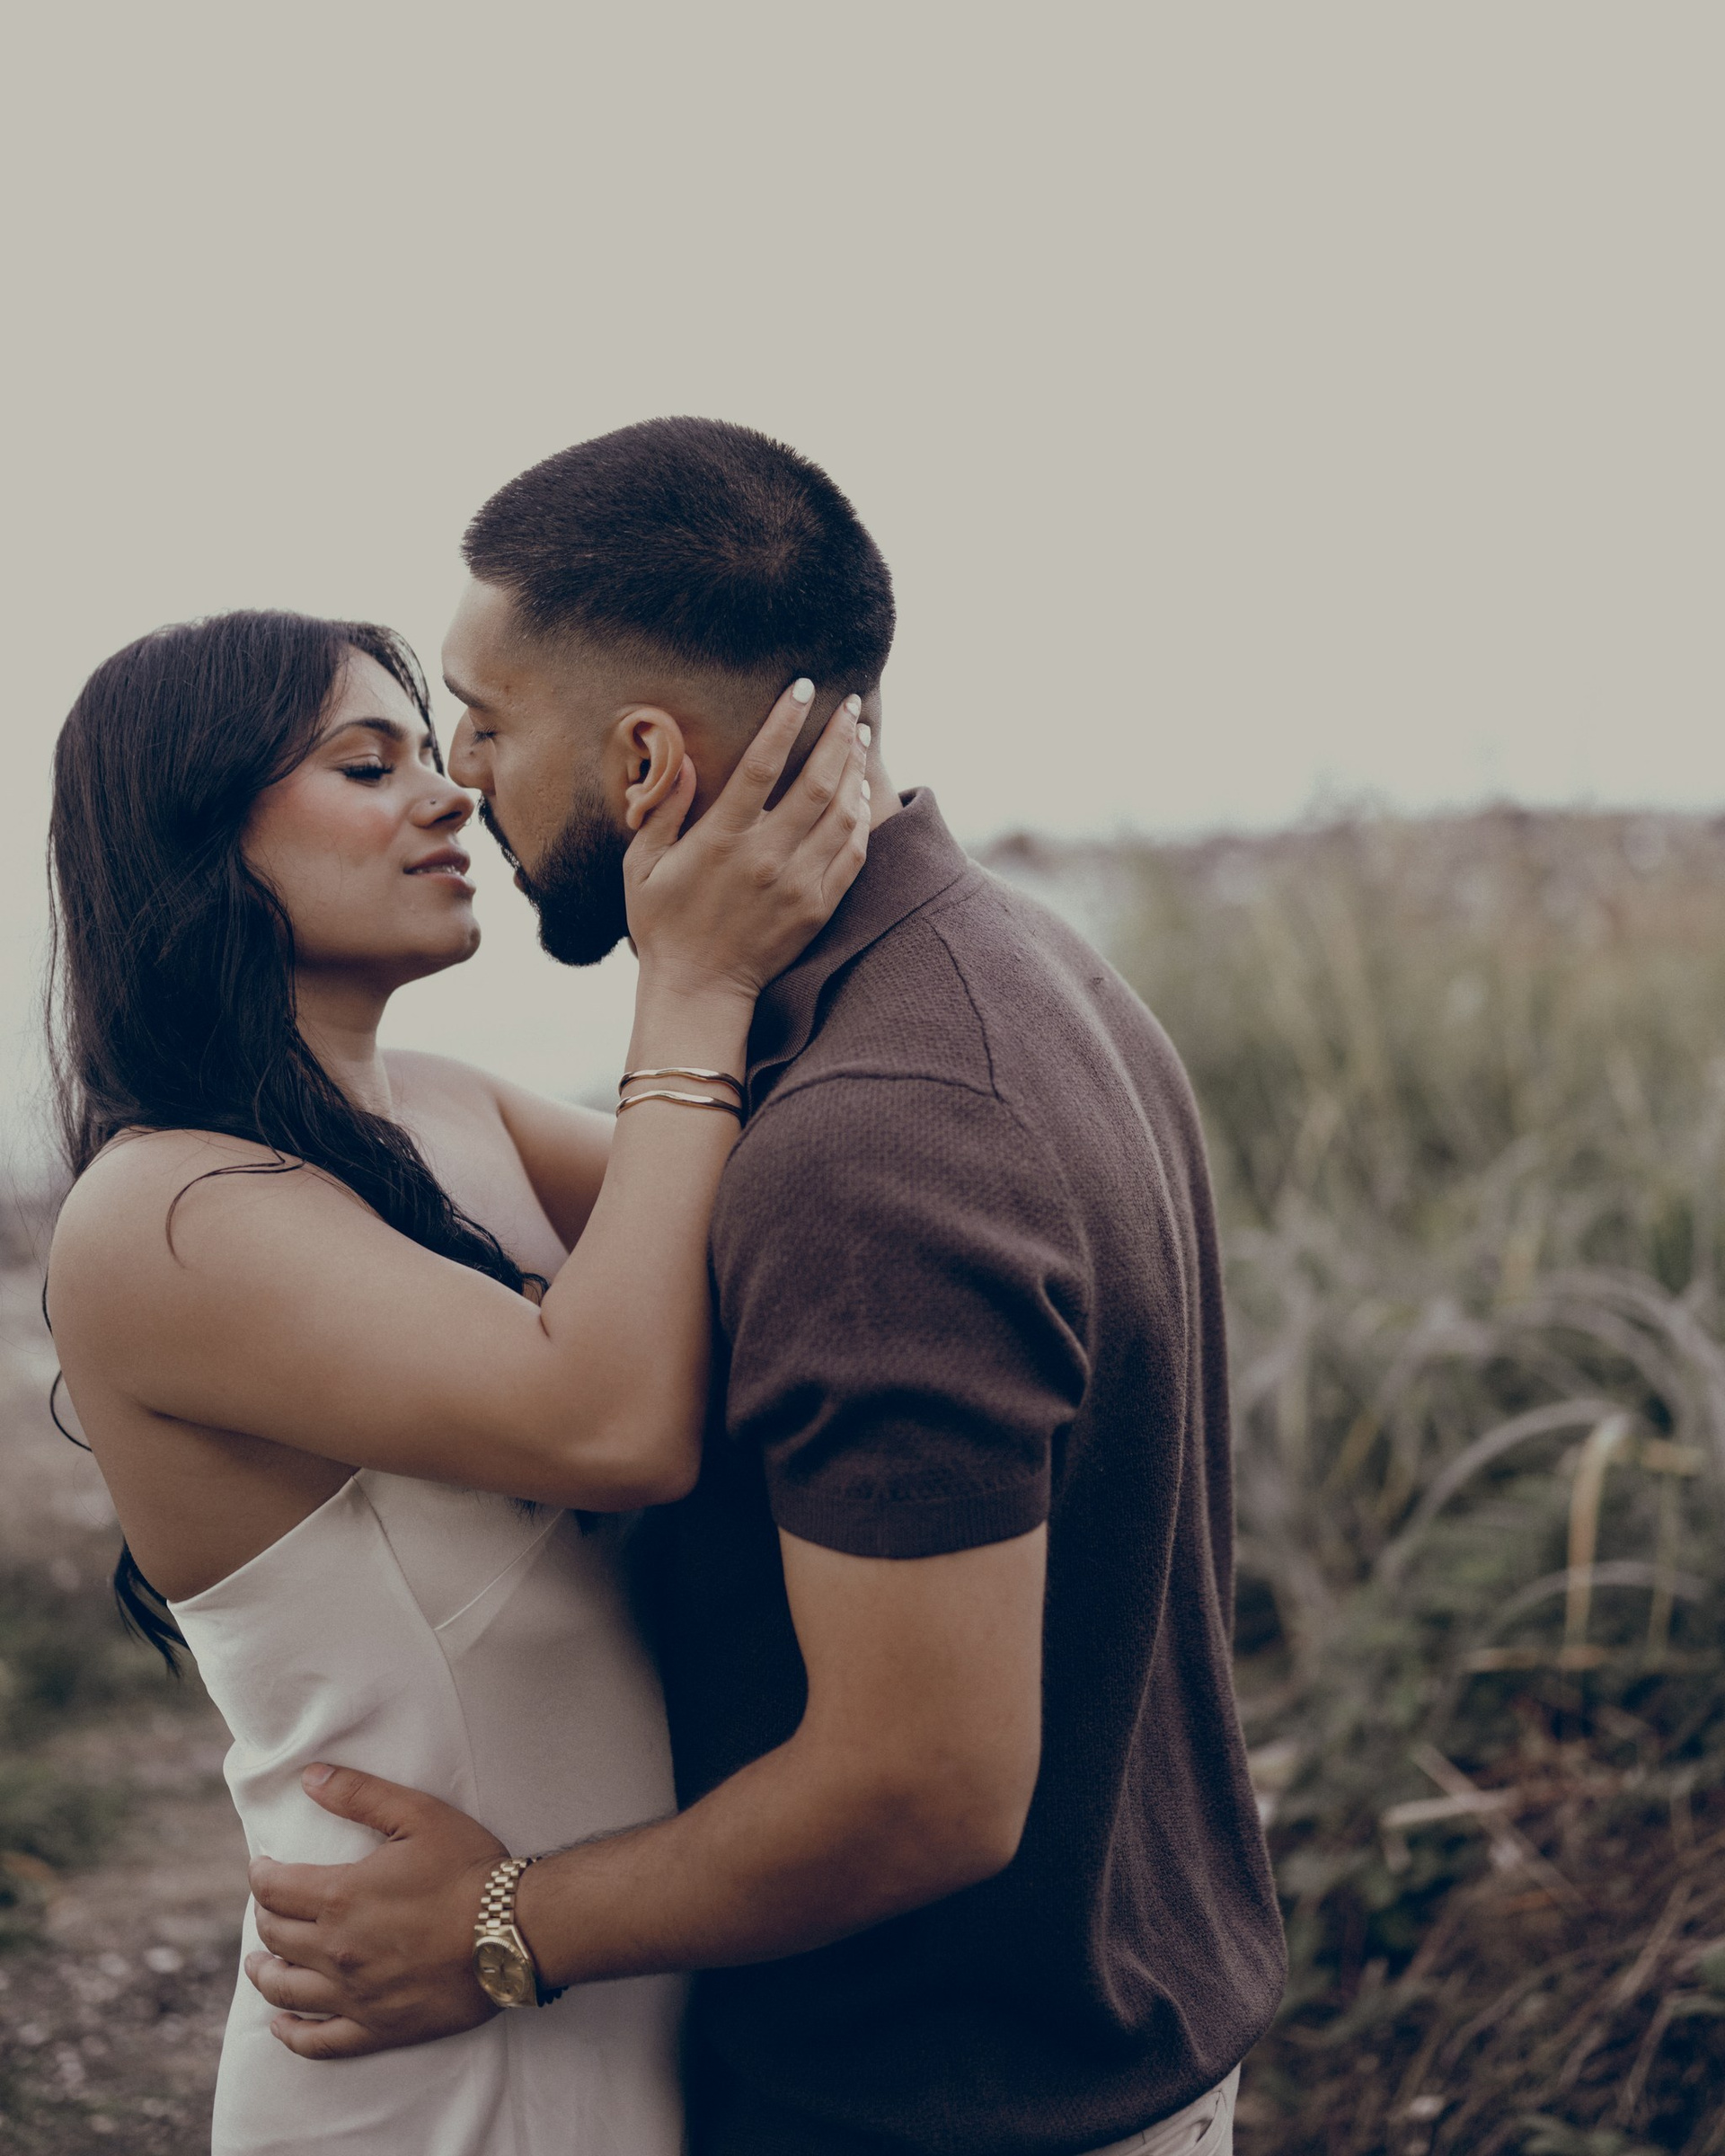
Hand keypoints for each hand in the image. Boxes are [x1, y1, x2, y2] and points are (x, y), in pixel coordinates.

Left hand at [245, 1764, 506, 2059]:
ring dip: (263, 1974)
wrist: (512, 1932)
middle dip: (265, 1917)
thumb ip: (360, 1794)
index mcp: (339, 1898)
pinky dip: (292, 2034)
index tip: (264, 1866)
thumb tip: (309, 1777)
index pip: (273, 1889)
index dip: (261, 1874)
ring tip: (259, 1964)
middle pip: (275, 1937)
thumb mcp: (418, 1815)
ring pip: (284, 1990)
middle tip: (270, 1907)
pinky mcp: (376, 2027)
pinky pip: (319, 2041)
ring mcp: (353, 1995)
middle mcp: (335, 1950)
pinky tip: (282, 2026)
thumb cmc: (467, 1868)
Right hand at [623, 683, 869, 1001]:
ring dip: (856, 769)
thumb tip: (680, 759)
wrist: (699, 990)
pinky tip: (861, 794)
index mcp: (721, 840)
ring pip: (842, 814)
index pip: (762, 764)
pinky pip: (852, 854)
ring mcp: (797, 884)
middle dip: (838, 735)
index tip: (803, 686)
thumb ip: (662, 810)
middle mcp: (765, 858)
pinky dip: (861, 819)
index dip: (786, 720)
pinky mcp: (817, 908)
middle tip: (852, 703)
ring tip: (862, 737)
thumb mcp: (642, 865)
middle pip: (816, 782)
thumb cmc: (662, 924)